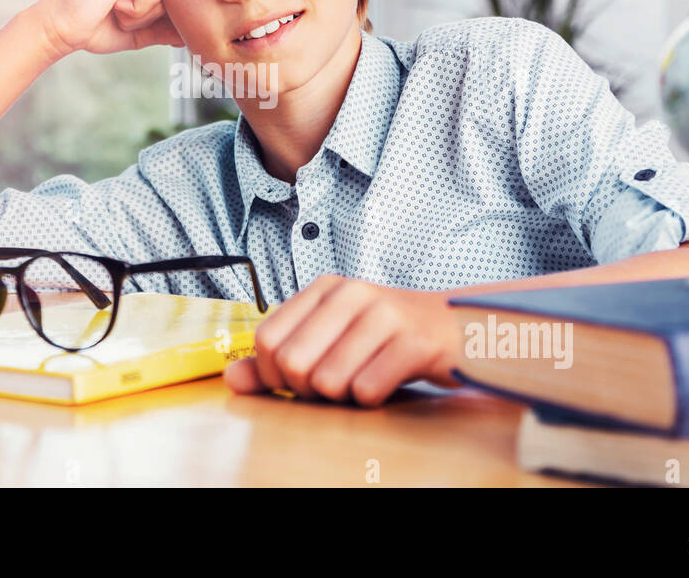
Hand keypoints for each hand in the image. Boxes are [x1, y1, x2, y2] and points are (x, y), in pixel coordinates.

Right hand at [35, 0, 183, 57]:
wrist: (64, 28)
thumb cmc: (95, 27)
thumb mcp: (138, 31)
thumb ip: (164, 30)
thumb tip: (192, 36)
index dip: (158, 17)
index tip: (126, 17)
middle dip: (147, 19)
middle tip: (116, 13)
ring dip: (139, 16)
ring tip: (113, 7)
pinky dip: (133, 11)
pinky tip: (111, 3)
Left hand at [224, 274, 462, 406]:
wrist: (457, 330)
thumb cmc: (385, 337)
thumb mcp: (329, 337)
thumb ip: (277, 359)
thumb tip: (232, 378)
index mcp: (324, 287)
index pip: (267, 339)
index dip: (272, 375)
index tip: (294, 382)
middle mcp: (351, 293)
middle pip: (292, 363)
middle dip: (306, 390)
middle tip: (332, 385)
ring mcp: (385, 314)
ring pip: (329, 381)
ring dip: (342, 397)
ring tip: (361, 381)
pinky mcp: (415, 342)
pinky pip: (368, 390)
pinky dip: (372, 399)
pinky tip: (386, 382)